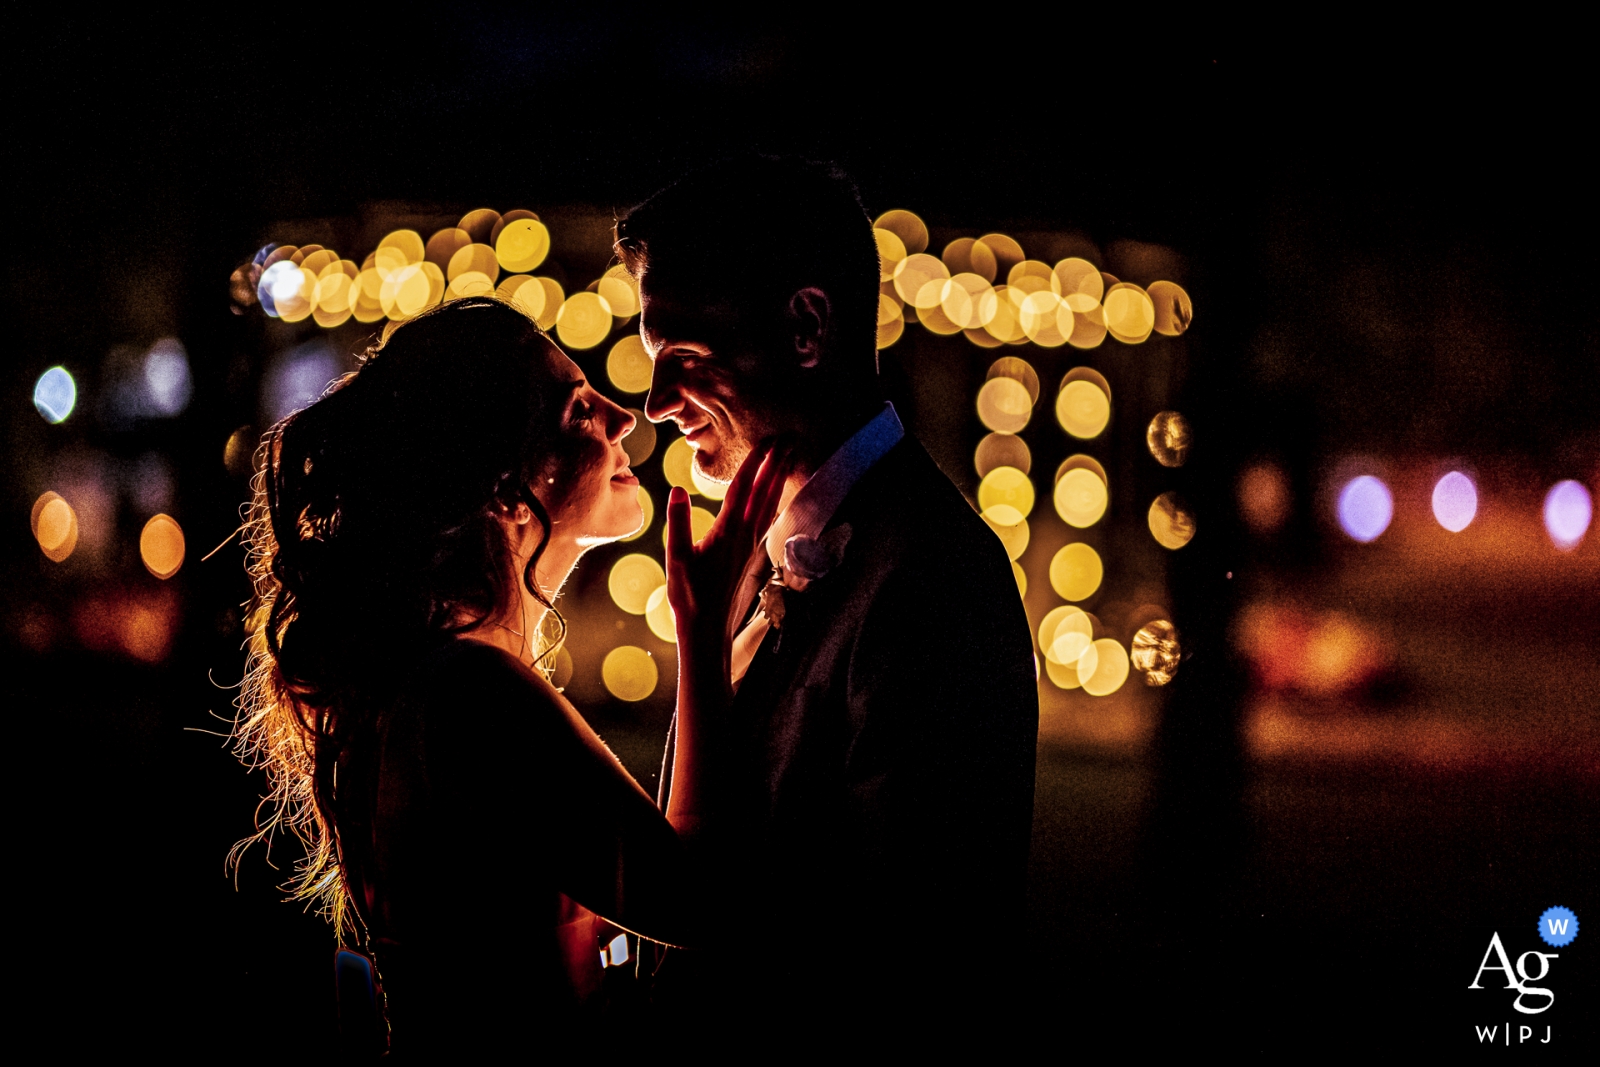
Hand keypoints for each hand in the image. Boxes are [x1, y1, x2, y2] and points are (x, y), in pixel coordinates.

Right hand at [664, 440, 790, 675]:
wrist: (707, 628)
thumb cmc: (689, 595)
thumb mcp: (677, 558)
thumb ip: (679, 522)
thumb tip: (677, 489)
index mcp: (727, 532)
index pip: (742, 489)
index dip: (753, 463)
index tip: (765, 441)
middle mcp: (744, 536)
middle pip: (763, 492)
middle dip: (776, 464)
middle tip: (789, 440)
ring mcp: (750, 545)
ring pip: (769, 504)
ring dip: (778, 480)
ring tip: (788, 460)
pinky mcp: (750, 554)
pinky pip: (766, 520)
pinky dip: (773, 502)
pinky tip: (775, 498)